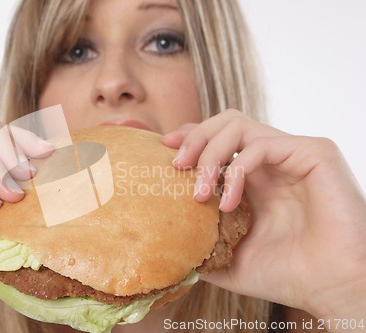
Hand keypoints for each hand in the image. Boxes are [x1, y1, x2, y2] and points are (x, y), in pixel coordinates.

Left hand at [163, 109, 365, 321]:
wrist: (330, 288)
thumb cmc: (286, 274)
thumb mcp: (230, 259)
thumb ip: (203, 245)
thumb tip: (169, 247)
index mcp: (254, 177)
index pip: (217, 138)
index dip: (190, 136)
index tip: (165, 149)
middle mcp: (272, 161)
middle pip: (225, 122)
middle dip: (194, 138)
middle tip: (176, 165)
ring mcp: (292, 154)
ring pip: (239, 125)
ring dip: (210, 153)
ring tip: (200, 192)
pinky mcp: (314, 154)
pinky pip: (262, 144)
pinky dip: (236, 169)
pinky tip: (229, 201)